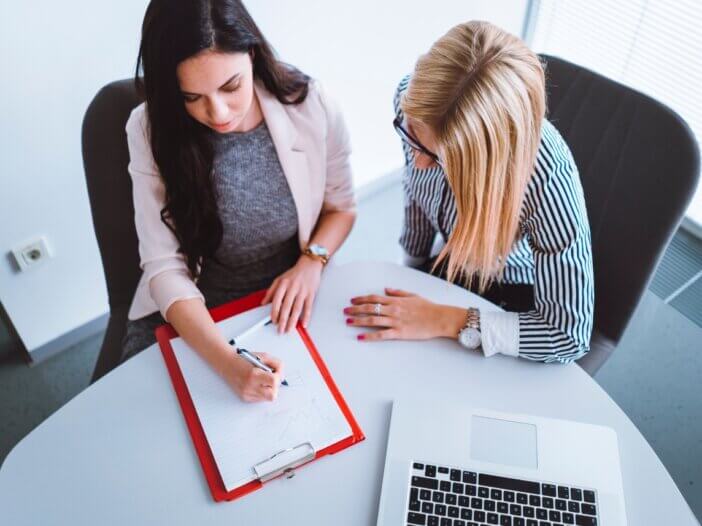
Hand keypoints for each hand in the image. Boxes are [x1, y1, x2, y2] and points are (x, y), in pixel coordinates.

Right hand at [224, 351, 283, 402]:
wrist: (227, 364)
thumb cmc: (245, 359)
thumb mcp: (263, 356)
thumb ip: (277, 365)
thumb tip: (282, 377)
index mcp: (254, 374)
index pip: (274, 382)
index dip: (278, 377)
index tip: (275, 373)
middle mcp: (249, 386)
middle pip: (273, 395)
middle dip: (275, 387)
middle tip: (271, 379)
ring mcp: (247, 394)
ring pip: (267, 398)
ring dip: (269, 390)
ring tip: (263, 381)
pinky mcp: (245, 398)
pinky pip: (260, 399)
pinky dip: (262, 392)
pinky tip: (257, 384)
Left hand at [261, 256, 322, 331]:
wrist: (310, 264)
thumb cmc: (295, 273)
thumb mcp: (280, 279)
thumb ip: (271, 291)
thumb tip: (264, 302)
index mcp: (283, 284)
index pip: (277, 301)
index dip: (275, 312)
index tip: (273, 320)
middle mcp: (293, 287)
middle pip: (286, 307)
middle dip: (283, 320)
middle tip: (280, 329)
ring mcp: (302, 291)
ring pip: (297, 308)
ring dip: (293, 321)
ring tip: (289, 329)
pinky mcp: (311, 293)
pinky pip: (308, 307)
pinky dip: (306, 316)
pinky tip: (304, 323)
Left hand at [343, 288, 466, 341]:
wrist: (439, 318)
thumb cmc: (428, 307)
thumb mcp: (413, 295)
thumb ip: (398, 292)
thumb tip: (386, 289)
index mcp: (396, 300)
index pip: (374, 298)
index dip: (361, 299)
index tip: (352, 300)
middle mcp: (393, 309)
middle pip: (369, 308)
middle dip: (355, 309)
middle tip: (345, 311)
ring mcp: (395, 321)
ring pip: (372, 319)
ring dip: (358, 320)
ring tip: (348, 322)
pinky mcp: (399, 332)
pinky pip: (381, 334)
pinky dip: (369, 336)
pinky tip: (360, 337)